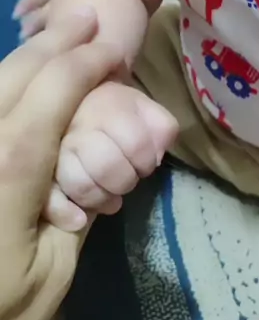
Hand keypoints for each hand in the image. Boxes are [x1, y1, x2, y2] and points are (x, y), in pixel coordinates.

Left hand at [0, 11, 123, 319]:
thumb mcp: (51, 274)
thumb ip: (73, 210)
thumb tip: (88, 168)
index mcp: (7, 172)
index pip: (50, 94)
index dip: (83, 62)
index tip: (110, 46)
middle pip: (10, 76)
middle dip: (50, 42)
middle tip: (83, 20)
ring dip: (21, 59)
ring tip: (54, 43)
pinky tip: (12, 89)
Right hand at [45, 81, 177, 230]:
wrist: (70, 102)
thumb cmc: (112, 111)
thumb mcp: (144, 110)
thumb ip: (161, 128)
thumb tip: (155, 157)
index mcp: (107, 106)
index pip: (136, 143)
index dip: (146, 161)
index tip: (144, 163)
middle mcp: (77, 126)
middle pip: (107, 166)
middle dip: (125, 181)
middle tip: (125, 179)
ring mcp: (53, 149)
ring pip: (80, 185)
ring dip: (100, 199)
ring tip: (106, 195)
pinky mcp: (36, 172)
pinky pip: (48, 199)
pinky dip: (65, 213)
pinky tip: (79, 217)